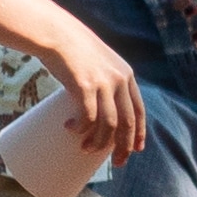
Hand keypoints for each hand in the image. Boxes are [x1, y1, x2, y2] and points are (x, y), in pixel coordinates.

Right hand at [39, 20, 148, 161]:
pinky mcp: (85, 85)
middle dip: (123, 147)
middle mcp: (120, 80)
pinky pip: (88, 117)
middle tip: (115, 163)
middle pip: (127, 122)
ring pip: (109, 124)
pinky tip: (71, 130)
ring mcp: (104, 83)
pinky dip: (81, 128)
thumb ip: (101, 82)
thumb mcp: (97, 63)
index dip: (139, 133)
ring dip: (99, 142)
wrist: (56, 32)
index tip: (136, 150)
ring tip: (86, 149)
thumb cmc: (72, 50)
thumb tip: (94, 110)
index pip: (139, 111)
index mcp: (126, 76)